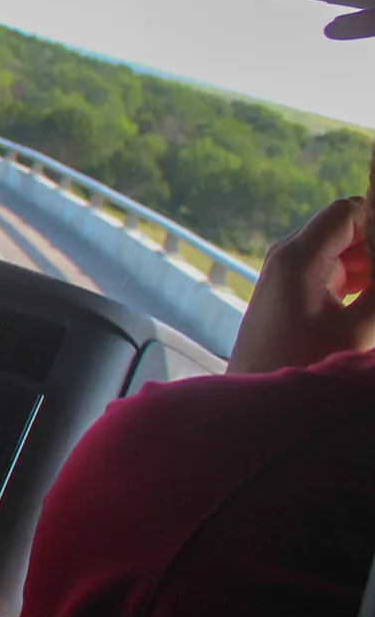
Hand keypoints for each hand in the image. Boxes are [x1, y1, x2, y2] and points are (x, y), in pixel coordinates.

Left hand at [228, 197, 374, 375]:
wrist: (253, 405)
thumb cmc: (301, 366)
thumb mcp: (358, 330)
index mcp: (297, 256)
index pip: (349, 210)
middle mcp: (288, 257)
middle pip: (348, 229)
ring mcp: (290, 275)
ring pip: (347, 253)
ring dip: (372, 267)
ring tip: (373, 307)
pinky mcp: (296, 293)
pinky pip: (338, 273)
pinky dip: (362, 282)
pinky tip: (371, 309)